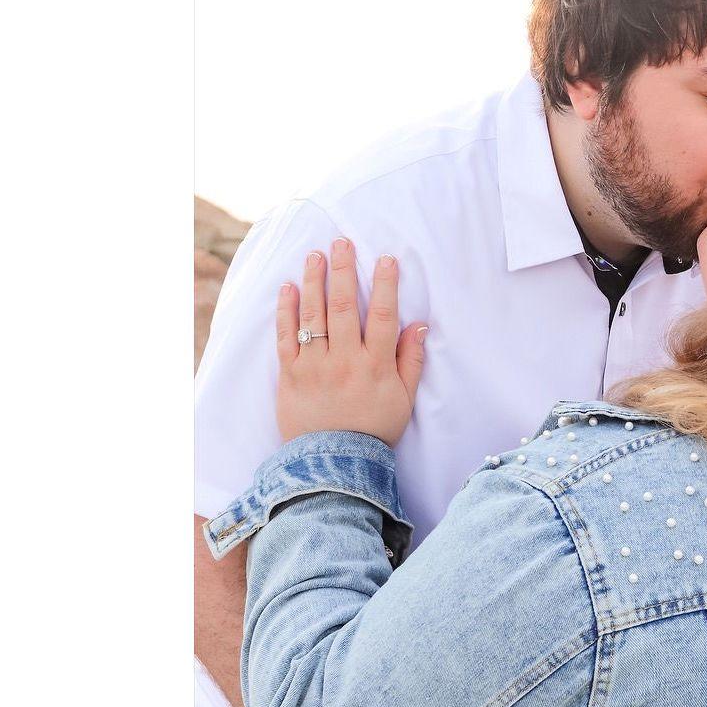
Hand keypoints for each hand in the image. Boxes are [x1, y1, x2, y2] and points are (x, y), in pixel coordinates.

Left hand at [276, 238, 426, 445]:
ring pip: (314, 316)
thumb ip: (412, 361)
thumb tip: (420, 324)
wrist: (335, 464)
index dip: (385, 284)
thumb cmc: (374, 430)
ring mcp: (316, 366)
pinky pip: (287, 337)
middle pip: (344, 307)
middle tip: (342, 242)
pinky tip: (288, 288)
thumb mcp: (404, 399)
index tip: (385, 258)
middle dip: (343, 271)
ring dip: (314, 281)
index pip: (383, 316)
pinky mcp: (290, 375)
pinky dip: (287, 311)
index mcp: (376, 365)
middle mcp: (346, 360)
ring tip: (314, 255)